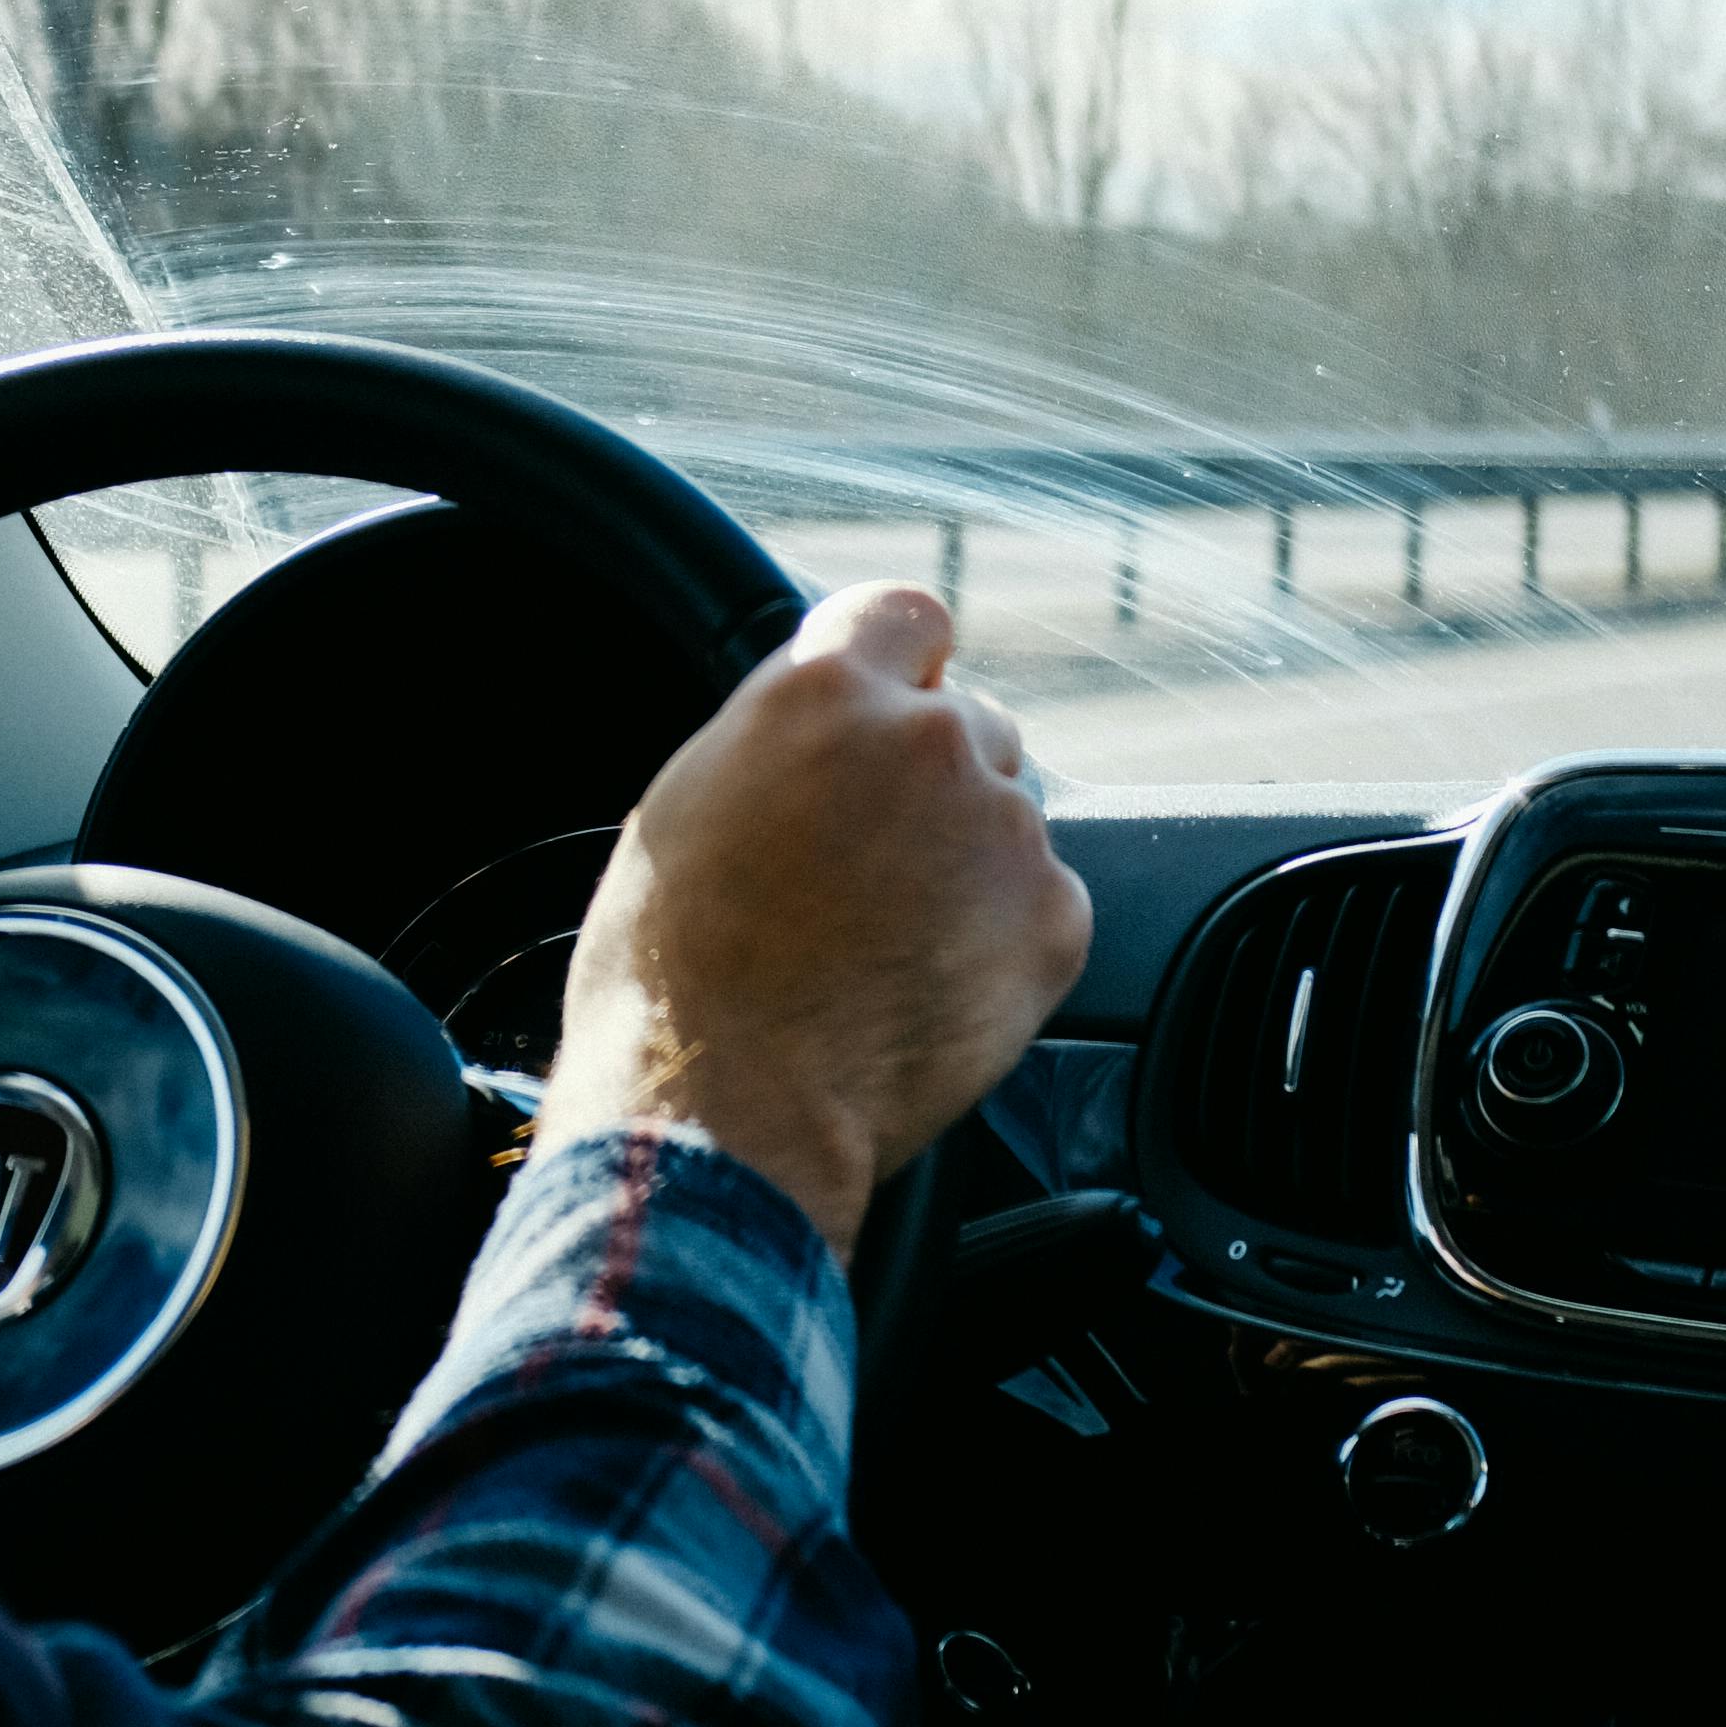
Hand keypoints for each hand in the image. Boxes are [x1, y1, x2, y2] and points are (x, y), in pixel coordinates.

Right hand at [534, 583, 1092, 1258]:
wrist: (724, 1111)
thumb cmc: (673, 977)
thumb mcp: (685, 805)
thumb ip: (776, 735)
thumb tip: (818, 721)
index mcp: (822, 693)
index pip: (908, 615)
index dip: (902, 665)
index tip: (897, 702)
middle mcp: (927, 740)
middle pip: (968, 726)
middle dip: (930, 785)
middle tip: (867, 868)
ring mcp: (1002, 830)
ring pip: (1007, 818)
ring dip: (968, 862)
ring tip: (885, 944)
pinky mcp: (1052, 920)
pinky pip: (1043, 903)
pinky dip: (1003, 940)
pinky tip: (927, 984)